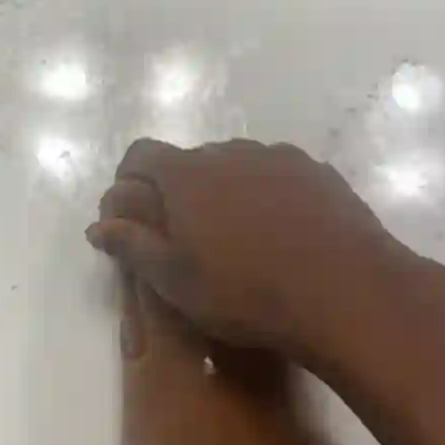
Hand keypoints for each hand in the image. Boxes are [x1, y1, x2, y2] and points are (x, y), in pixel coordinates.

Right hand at [86, 139, 421, 373]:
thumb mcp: (176, 281)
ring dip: (227, 192)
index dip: (129, 180)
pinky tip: (284, 235)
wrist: (344, 290)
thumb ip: (133, 246)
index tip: (134, 215)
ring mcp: (278, 157)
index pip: (141, 155)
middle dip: (181, 191)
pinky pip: (278, 176)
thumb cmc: (246, 292)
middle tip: (190, 239)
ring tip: (242, 241)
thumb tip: (99, 226)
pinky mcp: (318, 172)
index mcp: (186, 174)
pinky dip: (268, 196)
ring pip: (237, 166)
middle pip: (190, 160)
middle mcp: (229, 152)